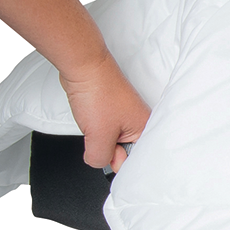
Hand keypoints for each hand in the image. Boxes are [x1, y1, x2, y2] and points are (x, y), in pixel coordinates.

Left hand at [59, 56, 149, 170]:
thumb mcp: (98, 137)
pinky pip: (105, 131)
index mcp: (146, 129)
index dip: (119, 163)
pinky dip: (95, 129)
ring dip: (100, 138)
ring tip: (95, 123)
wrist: (83, 66)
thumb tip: (99, 162)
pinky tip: (91, 120)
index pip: (137, 161)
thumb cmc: (98, 93)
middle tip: (100, 137)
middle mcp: (140, 123)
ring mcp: (126, 116)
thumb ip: (100, 159)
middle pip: (125, 152)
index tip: (108, 158)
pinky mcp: (113, 111)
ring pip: (113, 141)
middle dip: (109, 150)